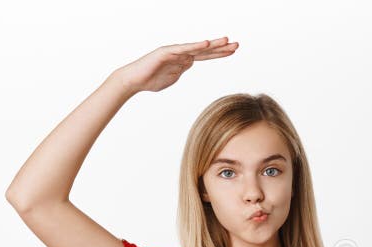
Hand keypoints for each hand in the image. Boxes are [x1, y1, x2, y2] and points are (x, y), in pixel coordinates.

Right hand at [114, 36, 238, 93]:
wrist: (134, 81)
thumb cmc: (151, 80)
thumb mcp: (171, 78)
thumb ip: (181, 71)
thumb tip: (189, 64)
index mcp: (184, 61)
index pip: (205, 56)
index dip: (219, 54)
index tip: (233, 51)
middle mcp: (181, 54)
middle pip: (205, 50)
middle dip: (221, 48)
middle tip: (237, 45)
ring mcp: (174, 52)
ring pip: (197, 48)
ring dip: (212, 45)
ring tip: (227, 40)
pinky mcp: (166, 52)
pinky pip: (183, 49)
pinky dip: (195, 46)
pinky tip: (207, 43)